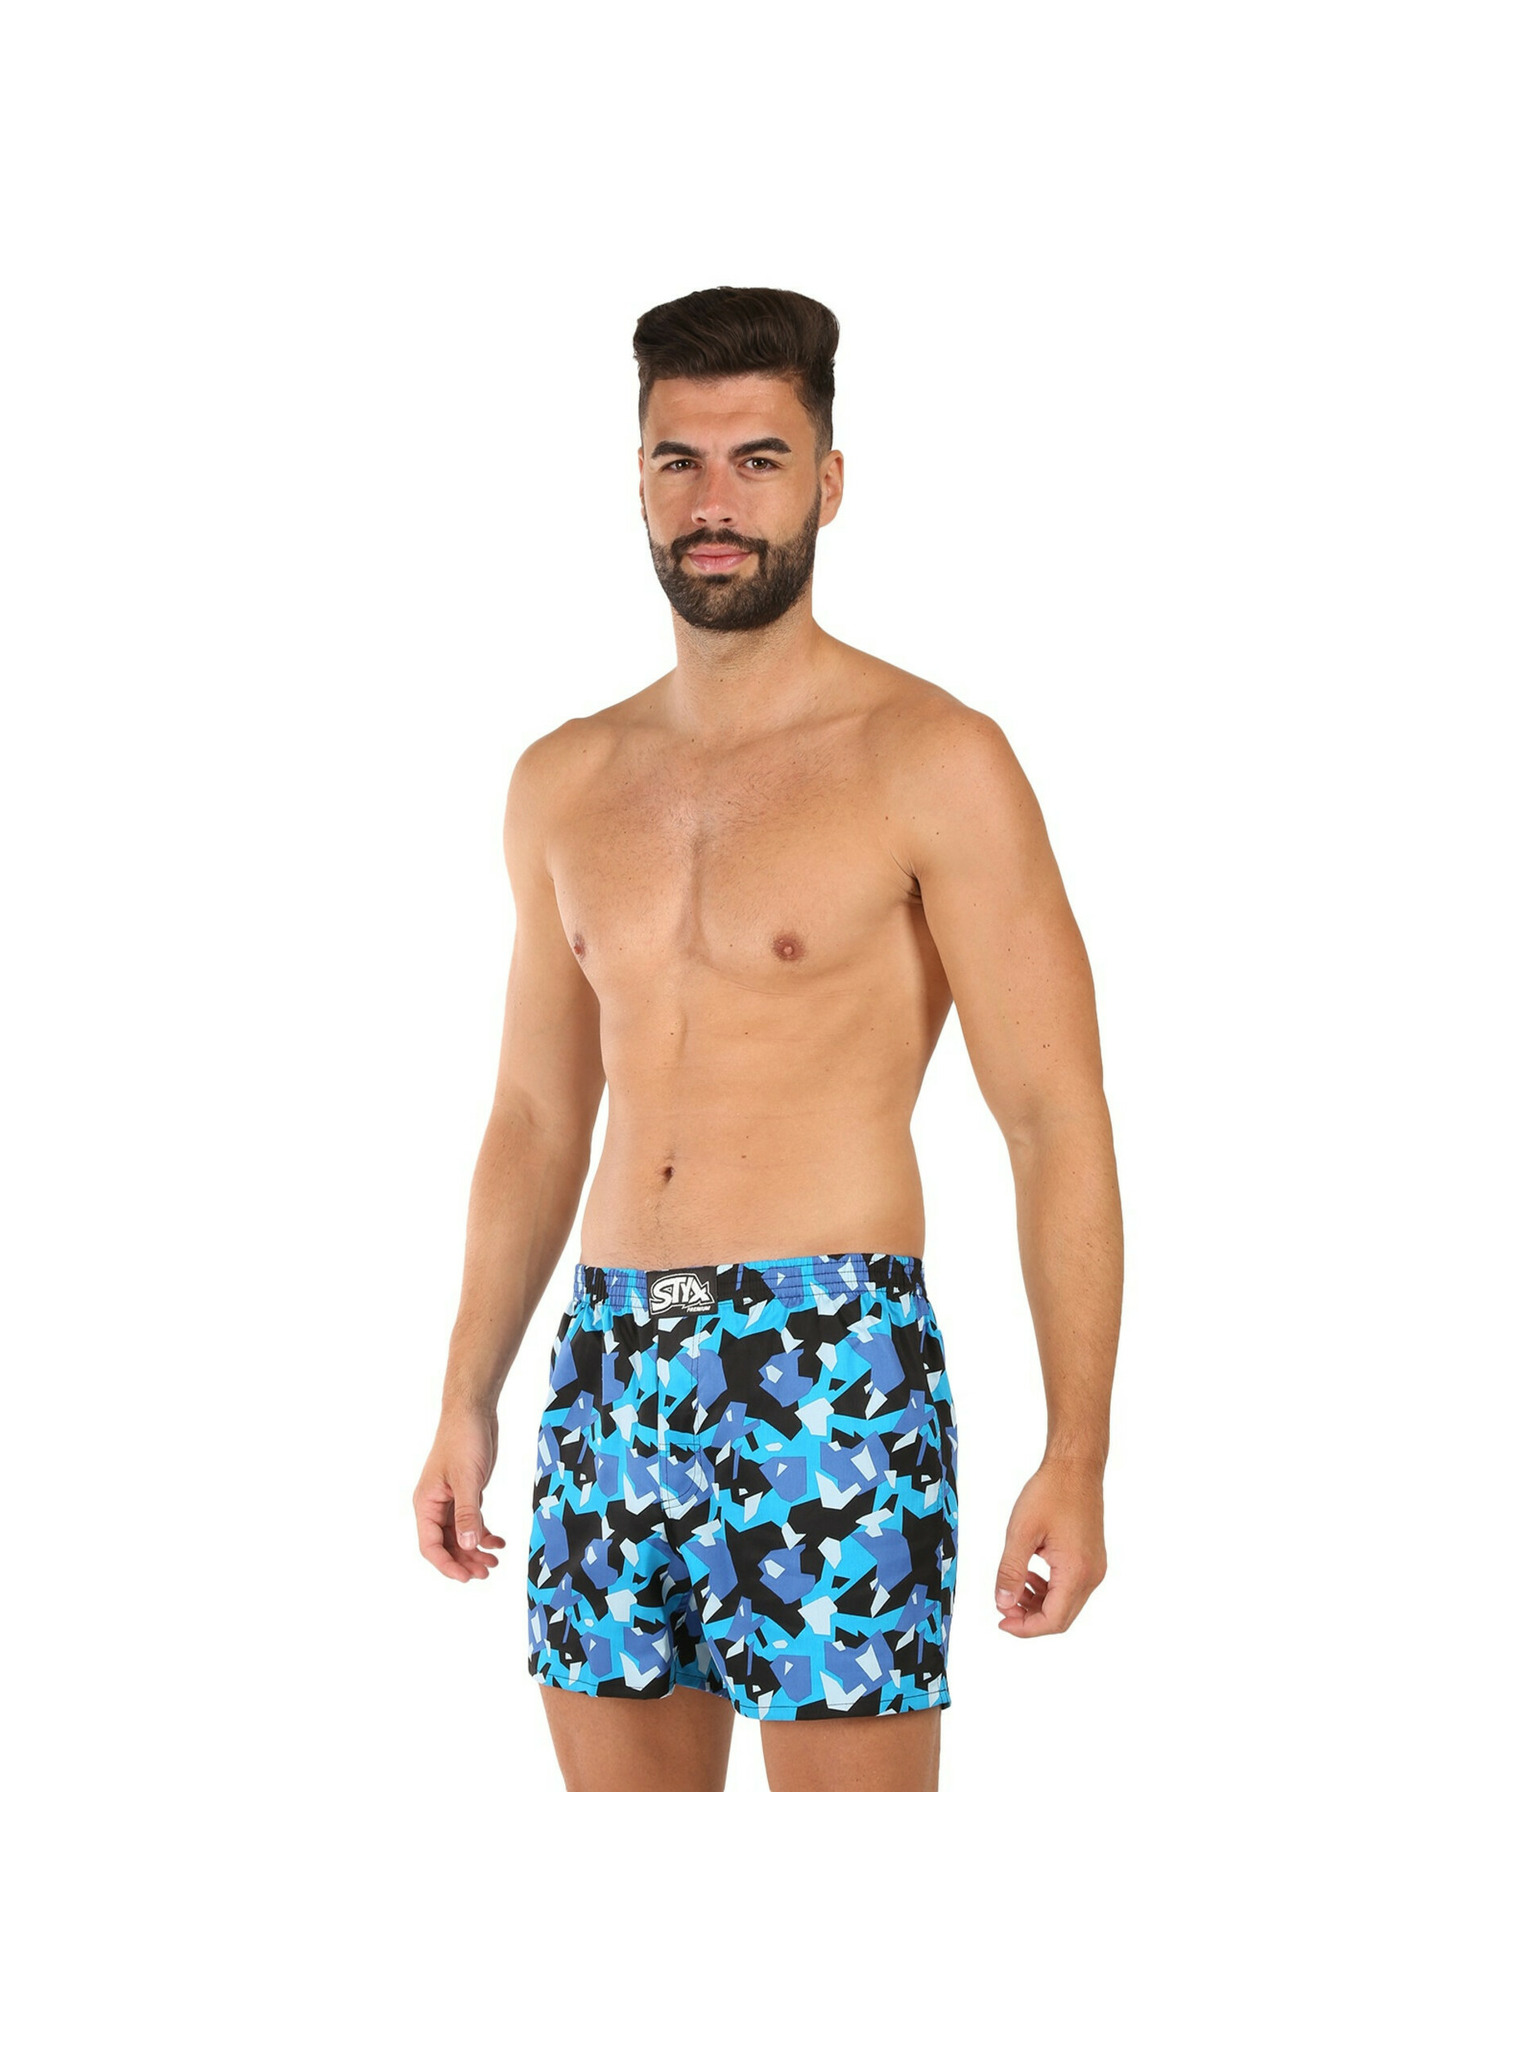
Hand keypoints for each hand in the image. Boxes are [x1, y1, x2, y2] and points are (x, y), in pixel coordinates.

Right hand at [414, 1407, 505, 1582]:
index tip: (467, 1577)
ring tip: (494, 1562)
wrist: (473, 1412)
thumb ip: (467, 1514)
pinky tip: (498, 1542)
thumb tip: (468, 1545)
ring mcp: (451, 1500)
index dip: (447, 1564)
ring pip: (460, 1536)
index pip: (430, 1545)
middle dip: (464, 1561)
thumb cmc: (463, 1440)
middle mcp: (435, 1505)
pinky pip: (471, 1522)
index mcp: (426, 1503)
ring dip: (475, 1551)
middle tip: (486, 1573)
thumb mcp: (467, 1479)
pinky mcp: (466, 1493)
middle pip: (446, 1545)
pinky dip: (483, 1534)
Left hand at [994, 1458, 1106, 1636]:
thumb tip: (1002, 1604)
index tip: (1001, 1621)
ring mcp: (1094, 1568)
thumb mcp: (1021, 1532)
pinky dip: (1048, 1590)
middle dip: (1030, 1618)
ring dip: (1038, 1604)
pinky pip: (1070, 1587)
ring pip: (1065, 1604)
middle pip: (1061, 1617)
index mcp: (1076, 1572)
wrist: (1076, 1468)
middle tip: (1003, 1606)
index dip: (1025, 1628)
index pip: (1053, 1620)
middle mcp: (1091, 1575)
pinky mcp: (1090, 1560)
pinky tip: (1029, 1576)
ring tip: (1013, 1588)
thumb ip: (1010, 1571)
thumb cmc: (1051, 1492)